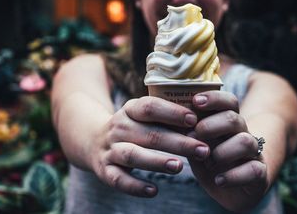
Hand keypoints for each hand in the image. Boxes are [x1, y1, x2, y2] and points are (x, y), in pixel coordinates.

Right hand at [90, 96, 209, 196]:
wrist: (92, 140)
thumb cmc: (132, 127)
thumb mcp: (143, 115)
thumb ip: (166, 116)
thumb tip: (203, 120)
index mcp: (130, 109)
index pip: (150, 107)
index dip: (172, 113)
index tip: (194, 120)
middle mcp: (119, 127)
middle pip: (149, 134)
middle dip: (178, 142)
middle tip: (203, 150)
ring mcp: (110, 149)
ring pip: (133, 155)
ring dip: (156, 161)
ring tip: (180, 167)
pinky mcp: (105, 170)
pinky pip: (119, 180)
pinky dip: (135, 186)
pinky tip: (154, 190)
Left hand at [188, 91, 268, 211]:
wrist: (231, 188)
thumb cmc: (210, 160)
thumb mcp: (197, 144)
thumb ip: (188, 131)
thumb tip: (168, 115)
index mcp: (228, 122)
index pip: (228, 101)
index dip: (214, 98)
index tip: (196, 101)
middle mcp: (242, 133)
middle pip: (233, 118)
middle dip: (211, 125)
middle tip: (196, 135)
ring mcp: (253, 153)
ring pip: (245, 142)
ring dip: (222, 151)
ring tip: (208, 161)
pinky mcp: (259, 173)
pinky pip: (253, 169)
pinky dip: (233, 175)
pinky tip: (218, 180)